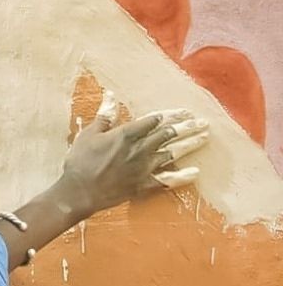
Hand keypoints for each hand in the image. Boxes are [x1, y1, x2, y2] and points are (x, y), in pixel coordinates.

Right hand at [58, 91, 208, 218]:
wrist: (80, 190)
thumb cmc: (81, 160)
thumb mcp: (90, 133)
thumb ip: (105, 115)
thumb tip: (111, 95)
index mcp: (126, 134)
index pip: (153, 121)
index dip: (169, 115)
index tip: (183, 112)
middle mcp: (140, 149)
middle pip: (168, 135)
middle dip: (186, 127)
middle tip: (202, 122)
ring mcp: (144, 168)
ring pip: (172, 153)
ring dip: (189, 145)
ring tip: (204, 137)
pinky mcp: (144, 185)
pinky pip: (167, 181)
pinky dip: (182, 177)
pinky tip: (196, 172)